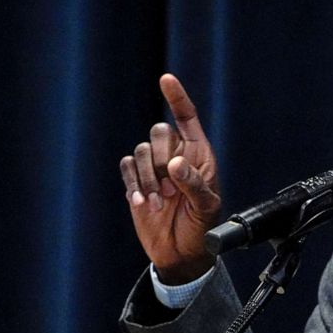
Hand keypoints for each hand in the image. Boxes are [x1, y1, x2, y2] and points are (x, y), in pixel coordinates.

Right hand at [120, 74, 221, 283]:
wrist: (180, 253)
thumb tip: (174, 163)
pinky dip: (133, 185)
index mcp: (199, 155)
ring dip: (147, 178)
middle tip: (171, 188)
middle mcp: (175, 156)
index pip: (187, 117)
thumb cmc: (202, 228)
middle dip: (160, 157)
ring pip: (140, 151)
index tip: (166, 79)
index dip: (177, 97)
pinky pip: (126, 167)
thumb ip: (193, 184)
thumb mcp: (206, 207)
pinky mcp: (136, 182)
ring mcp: (154, 168)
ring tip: (161, 203)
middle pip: (159, 131)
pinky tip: (145, 204)